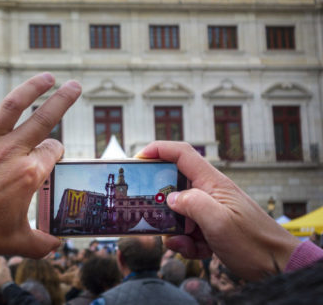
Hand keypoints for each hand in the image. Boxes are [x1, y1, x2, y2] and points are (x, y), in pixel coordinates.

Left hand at [0, 64, 80, 257]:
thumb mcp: (17, 242)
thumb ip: (41, 243)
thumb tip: (56, 246)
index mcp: (30, 174)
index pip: (52, 152)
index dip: (55, 152)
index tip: (51, 154)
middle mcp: (12, 152)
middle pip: (45, 118)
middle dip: (63, 100)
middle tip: (75, 86)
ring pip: (15, 105)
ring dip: (33, 87)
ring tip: (47, 76)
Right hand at [0, 256, 12, 289]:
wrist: (8, 288)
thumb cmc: (0, 282)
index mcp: (2, 267)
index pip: (1, 259)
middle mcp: (6, 268)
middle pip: (4, 261)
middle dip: (0, 260)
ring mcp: (8, 271)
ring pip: (5, 265)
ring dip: (2, 264)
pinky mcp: (9, 275)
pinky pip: (6, 269)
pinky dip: (3, 268)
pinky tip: (0, 272)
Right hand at [137, 141, 300, 280]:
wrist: (278, 266)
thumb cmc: (253, 242)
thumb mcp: (218, 222)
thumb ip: (192, 203)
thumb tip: (171, 198)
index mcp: (212, 183)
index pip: (182, 154)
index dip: (159, 150)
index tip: (139, 159)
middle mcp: (210, 193)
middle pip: (175, 185)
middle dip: (161, 201)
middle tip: (150, 212)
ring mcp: (211, 211)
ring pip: (179, 213)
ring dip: (174, 229)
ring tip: (183, 243)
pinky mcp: (211, 229)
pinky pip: (188, 231)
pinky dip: (187, 243)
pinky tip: (196, 251)